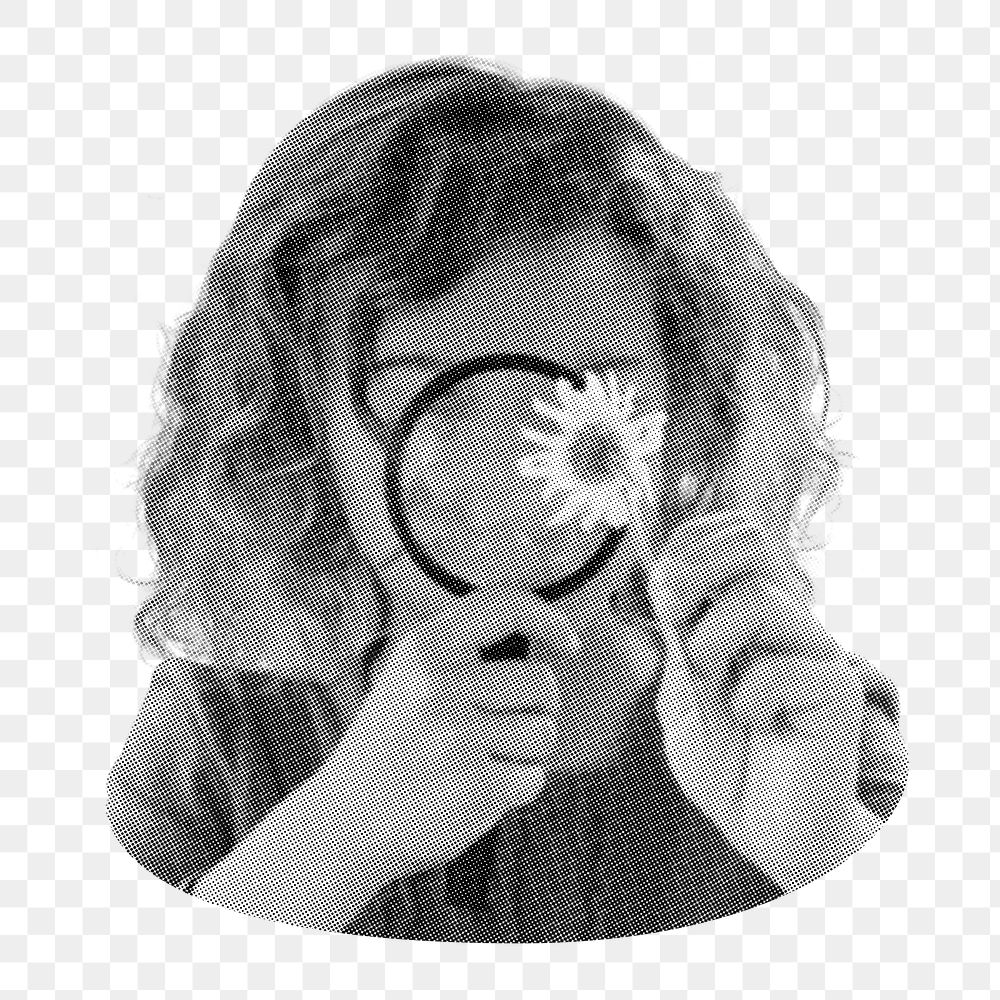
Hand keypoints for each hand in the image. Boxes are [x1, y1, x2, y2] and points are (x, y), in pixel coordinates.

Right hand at [318, 586, 578, 884]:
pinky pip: (534, 778)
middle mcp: (438, 685)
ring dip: (526, 753)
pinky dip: (515, 790)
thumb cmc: (392, 746)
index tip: (568, 642)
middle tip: (497, 731)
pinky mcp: (475, 786)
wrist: (344, 823)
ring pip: (545, 733)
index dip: (547, 618)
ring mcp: (457, 737)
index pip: (504, 606)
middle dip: (537, 709)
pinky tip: (473, 792)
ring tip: (478, 762)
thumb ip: (462, 653)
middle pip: (542, 683)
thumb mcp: (407, 678)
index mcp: (423, 648)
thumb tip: (546, 638)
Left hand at [646, 509, 906, 892]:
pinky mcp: (834, 689)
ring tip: (712, 684)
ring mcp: (813, 649)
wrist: (767, 833)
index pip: (730, 533)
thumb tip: (662, 579)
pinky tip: (757, 724)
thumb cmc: (728, 765)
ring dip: (709, 642)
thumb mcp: (679, 692)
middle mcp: (785, 618)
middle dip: (692, 566)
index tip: (659, 590)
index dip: (687, 544)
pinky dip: (746, 700)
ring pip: (757, 596)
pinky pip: (776, 667)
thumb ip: (675, 638)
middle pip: (752, 537)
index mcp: (748, 610)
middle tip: (672, 612)